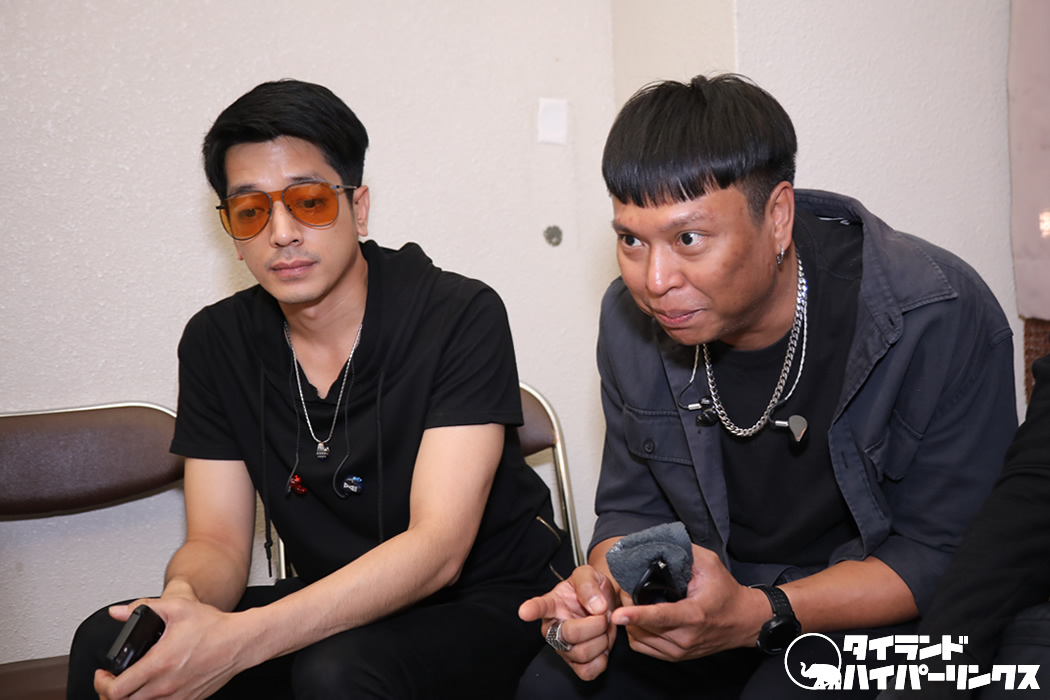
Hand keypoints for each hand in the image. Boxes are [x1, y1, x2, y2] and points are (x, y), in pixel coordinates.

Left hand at [94, 596, 248, 699]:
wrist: (239, 642)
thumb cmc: (213, 627)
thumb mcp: (177, 608)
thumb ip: (144, 607)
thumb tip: (118, 612)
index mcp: (159, 664)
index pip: (116, 690)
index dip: (102, 684)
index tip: (103, 674)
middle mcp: (166, 685)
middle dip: (111, 693)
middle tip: (112, 681)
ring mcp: (177, 696)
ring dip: (130, 698)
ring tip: (130, 685)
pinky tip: (152, 687)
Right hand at [518, 565, 619, 680]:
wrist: (607, 607)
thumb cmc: (592, 591)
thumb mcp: (590, 575)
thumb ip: (589, 585)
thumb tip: (595, 606)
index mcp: (552, 604)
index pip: (539, 606)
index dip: (532, 610)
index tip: (524, 611)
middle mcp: (553, 629)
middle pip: (569, 634)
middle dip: (596, 624)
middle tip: (602, 615)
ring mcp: (563, 649)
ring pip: (582, 653)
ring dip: (602, 640)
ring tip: (601, 628)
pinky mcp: (576, 666)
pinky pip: (589, 670)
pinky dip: (602, 658)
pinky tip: (600, 645)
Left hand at [610, 545, 766, 661]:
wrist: (743, 621)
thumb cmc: (726, 592)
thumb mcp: (709, 564)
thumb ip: (683, 552)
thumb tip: (657, 544)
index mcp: (694, 615)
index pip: (661, 616)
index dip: (637, 614)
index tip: (617, 614)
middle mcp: (685, 637)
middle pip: (642, 626)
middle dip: (628, 607)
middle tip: (627, 589)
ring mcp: (680, 651)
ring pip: (638, 638)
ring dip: (629, 621)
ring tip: (633, 602)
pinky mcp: (675, 657)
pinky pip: (642, 647)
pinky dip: (635, 632)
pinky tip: (639, 618)